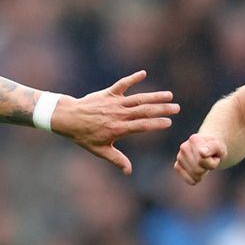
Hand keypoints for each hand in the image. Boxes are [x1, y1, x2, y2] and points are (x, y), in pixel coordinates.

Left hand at [50, 70, 178, 173]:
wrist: (69, 118)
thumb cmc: (84, 136)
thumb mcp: (100, 150)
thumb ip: (117, 160)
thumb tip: (129, 172)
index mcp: (118, 129)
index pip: (142, 126)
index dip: (156, 123)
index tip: (169, 122)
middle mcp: (119, 114)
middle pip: (144, 111)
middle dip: (162, 109)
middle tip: (176, 108)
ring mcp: (114, 103)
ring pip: (138, 98)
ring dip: (154, 96)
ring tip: (169, 95)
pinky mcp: (108, 93)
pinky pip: (122, 84)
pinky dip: (133, 78)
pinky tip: (143, 73)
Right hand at [173, 134, 227, 184]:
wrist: (209, 149)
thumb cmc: (215, 149)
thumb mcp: (219, 147)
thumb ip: (212, 148)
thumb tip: (202, 152)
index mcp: (194, 140)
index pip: (203, 160)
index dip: (213, 162)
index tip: (214, 156)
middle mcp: (184, 147)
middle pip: (198, 170)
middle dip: (207, 168)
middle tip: (210, 160)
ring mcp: (179, 157)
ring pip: (195, 176)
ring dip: (203, 173)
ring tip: (204, 163)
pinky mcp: (177, 166)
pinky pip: (190, 180)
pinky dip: (197, 178)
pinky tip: (198, 169)